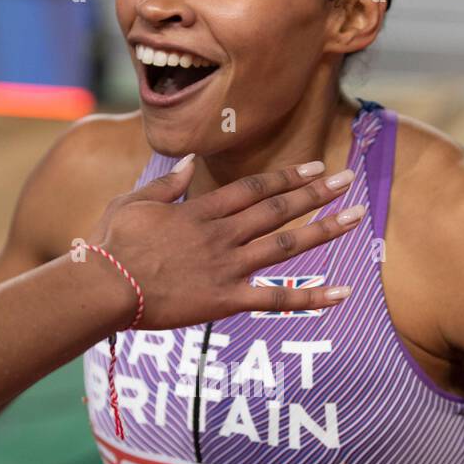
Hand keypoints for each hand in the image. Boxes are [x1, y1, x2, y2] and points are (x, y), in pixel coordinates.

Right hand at [89, 157, 361, 330]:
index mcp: (201, 211)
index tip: (313, 167)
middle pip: (277, 210)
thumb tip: (191, 163)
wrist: (106, 287)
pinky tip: (343, 293)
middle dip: (315, 194)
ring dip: (324, 230)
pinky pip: (276, 300)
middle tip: (347, 179)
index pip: (254, 189)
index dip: (286, 178)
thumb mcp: (133, 202)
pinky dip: (311, 297)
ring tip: (356, 216)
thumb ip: (167, 184)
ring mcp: (227, 267)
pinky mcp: (227, 301)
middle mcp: (222, 235)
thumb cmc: (112, 245)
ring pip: (285, 246)